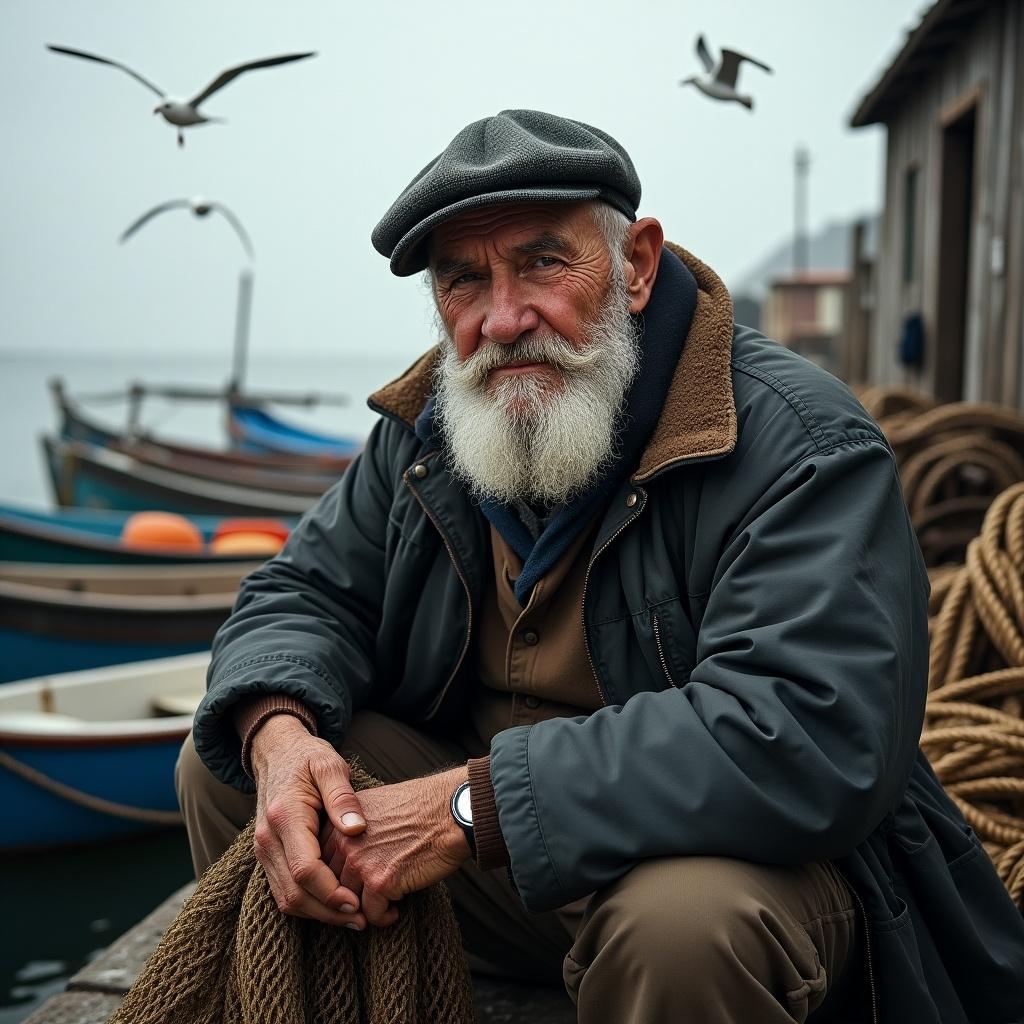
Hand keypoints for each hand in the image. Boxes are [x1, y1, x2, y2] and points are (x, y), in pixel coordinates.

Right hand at [250, 714, 367, 927]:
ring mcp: (264, 850)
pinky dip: (308, 904)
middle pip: (292, 892)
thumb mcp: (330, 766)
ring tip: (353, 918)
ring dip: (318, 914)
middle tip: (362, 919)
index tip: (358, 902)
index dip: (330, 892)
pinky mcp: (268, 856)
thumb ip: (343, 796)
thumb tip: (357, 829)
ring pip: (285, 898)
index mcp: (285, 815)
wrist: (277, 754)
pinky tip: (335, 904)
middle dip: (327, 912)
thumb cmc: (308, 758)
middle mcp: (267, 838)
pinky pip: (283, 891)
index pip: (304, 869)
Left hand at [322, 765, 470, 927]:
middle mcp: (345, 842)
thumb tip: (342, 857)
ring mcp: (360, 862)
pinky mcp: (381, 881)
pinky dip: (384, 917)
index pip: (320, 862)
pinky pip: (372, 914)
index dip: (334, 878)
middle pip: (330, 885)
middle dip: (346, 899)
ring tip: (383, 907)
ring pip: (348, 902)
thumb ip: (352, 829)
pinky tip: (396, 910)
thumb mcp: (375, 807)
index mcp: (340, 822)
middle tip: (362, 905)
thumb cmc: (421, 809)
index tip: (347, 888)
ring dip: (365, 910)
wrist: (451, 812)